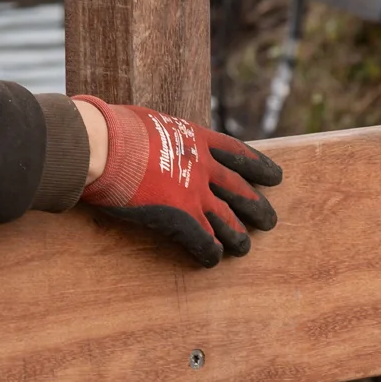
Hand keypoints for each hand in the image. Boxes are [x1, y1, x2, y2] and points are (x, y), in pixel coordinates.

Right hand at [74, 96, 280, 268]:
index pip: (237, 153)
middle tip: (270, 220)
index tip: (275, 175)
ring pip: (229, 222)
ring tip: (245, 248)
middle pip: (241, 191)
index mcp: (196, 139)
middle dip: (257, 208)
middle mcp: (203, 168)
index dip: (258, 166)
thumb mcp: (147, 121)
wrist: (105, 145)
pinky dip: (210, 253)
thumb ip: (157, 132)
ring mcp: (195, 195)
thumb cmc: (114, 128)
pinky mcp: (182, 219)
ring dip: (238, 237)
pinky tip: (211, 260)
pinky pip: (205, 242)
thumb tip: (144, 134)